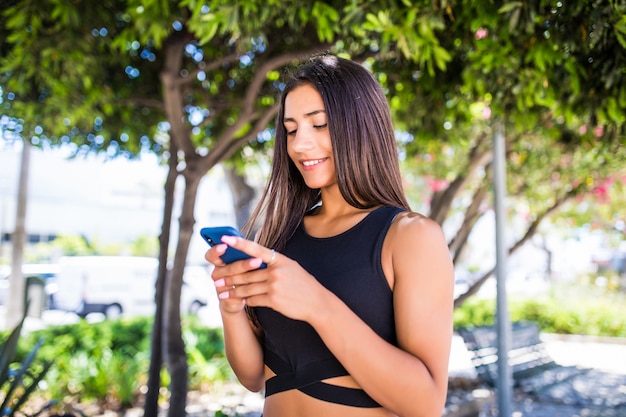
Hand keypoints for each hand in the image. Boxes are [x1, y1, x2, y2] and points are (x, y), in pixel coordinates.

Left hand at [206, 235, 325, 321]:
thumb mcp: (290, 267)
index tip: (225, 239)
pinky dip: (245, 301)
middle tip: (215, 280)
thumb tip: (253, 259)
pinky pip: (253, 300)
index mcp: (279, 259)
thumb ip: (273, 263)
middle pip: (246, 273)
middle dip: (229, 277)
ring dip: (233, 292)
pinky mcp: (273, 300)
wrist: (316, 302)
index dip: (239, 244)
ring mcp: (274, 285)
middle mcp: (276, 271)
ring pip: (247, 288)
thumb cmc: (302, 284)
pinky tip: (238, 302)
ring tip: (222, 294)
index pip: (256, 249)